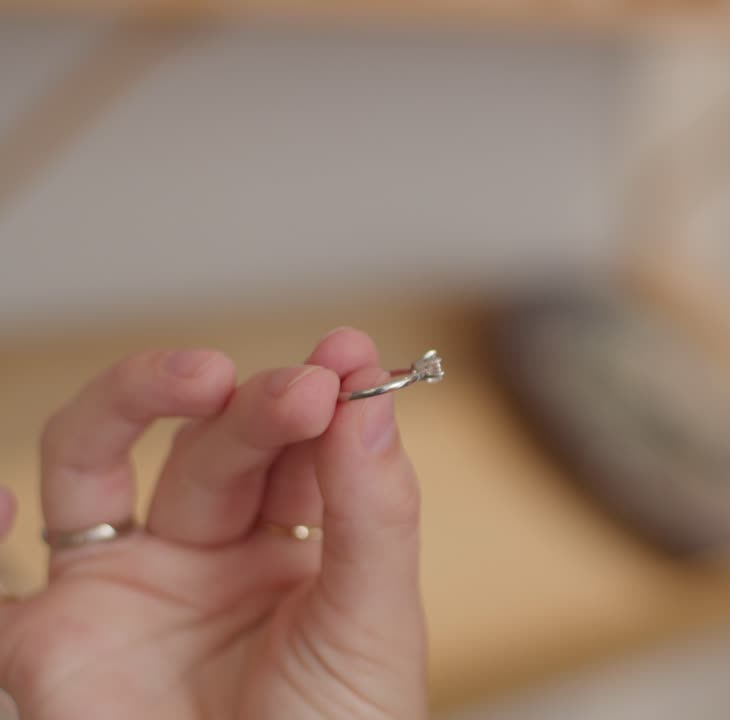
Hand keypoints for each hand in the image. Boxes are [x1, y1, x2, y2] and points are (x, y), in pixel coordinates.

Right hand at [0, 328, 426, 718]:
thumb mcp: (374, 624)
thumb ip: (373, 509)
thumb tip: (368, 395)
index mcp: (291, 549)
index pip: (297, 448)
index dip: (322, 398)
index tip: (350, 355)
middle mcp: (203, 558)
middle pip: (213, 448)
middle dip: (256, 408)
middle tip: (304, 389)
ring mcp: (123, 593)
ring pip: (96, 464)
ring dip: (135, 405)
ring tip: (198, 377)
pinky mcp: (50, 649)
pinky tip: (0, 500)